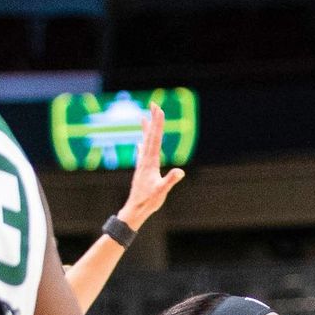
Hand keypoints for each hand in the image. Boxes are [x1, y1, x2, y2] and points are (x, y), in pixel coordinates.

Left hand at [118, 103, 184, 225]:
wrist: (135, 209)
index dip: (158, 125)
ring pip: (145, 142)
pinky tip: (140, 143)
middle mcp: (145, 160)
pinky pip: (142, 153)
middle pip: (150, 136)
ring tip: (144, 118)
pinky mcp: (141, 170)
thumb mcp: (162, 191)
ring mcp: (142, 164)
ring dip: (146, 130)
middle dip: (153, 120)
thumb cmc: (149, 201)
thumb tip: (180, 172)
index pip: (156, 139)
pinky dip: (142, 145)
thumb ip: (170, 180)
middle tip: (154, 105)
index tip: (159, 110)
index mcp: (151, 162)